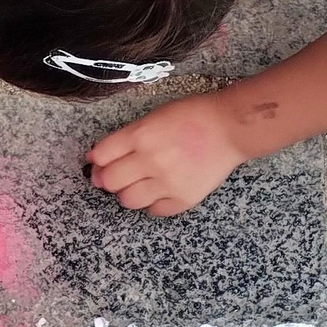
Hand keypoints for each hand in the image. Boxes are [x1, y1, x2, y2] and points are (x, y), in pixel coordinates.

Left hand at [87, 93, 245, 216]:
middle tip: (120, 175)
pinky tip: (160, 191)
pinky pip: (155, 211)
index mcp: (141, 135)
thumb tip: (100, 159)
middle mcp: (151, 160)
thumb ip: (127, 137)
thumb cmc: (193, 116)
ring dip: (129, 193)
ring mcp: (167, 182)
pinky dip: (153, 203)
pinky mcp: (183, 198)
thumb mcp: (154, 117)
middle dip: (109, 179)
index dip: (97, 161)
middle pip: (110, 181)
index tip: (100, 163)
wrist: (229, 128)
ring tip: (142, 183)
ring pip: (128, 200)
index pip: (101, 156)